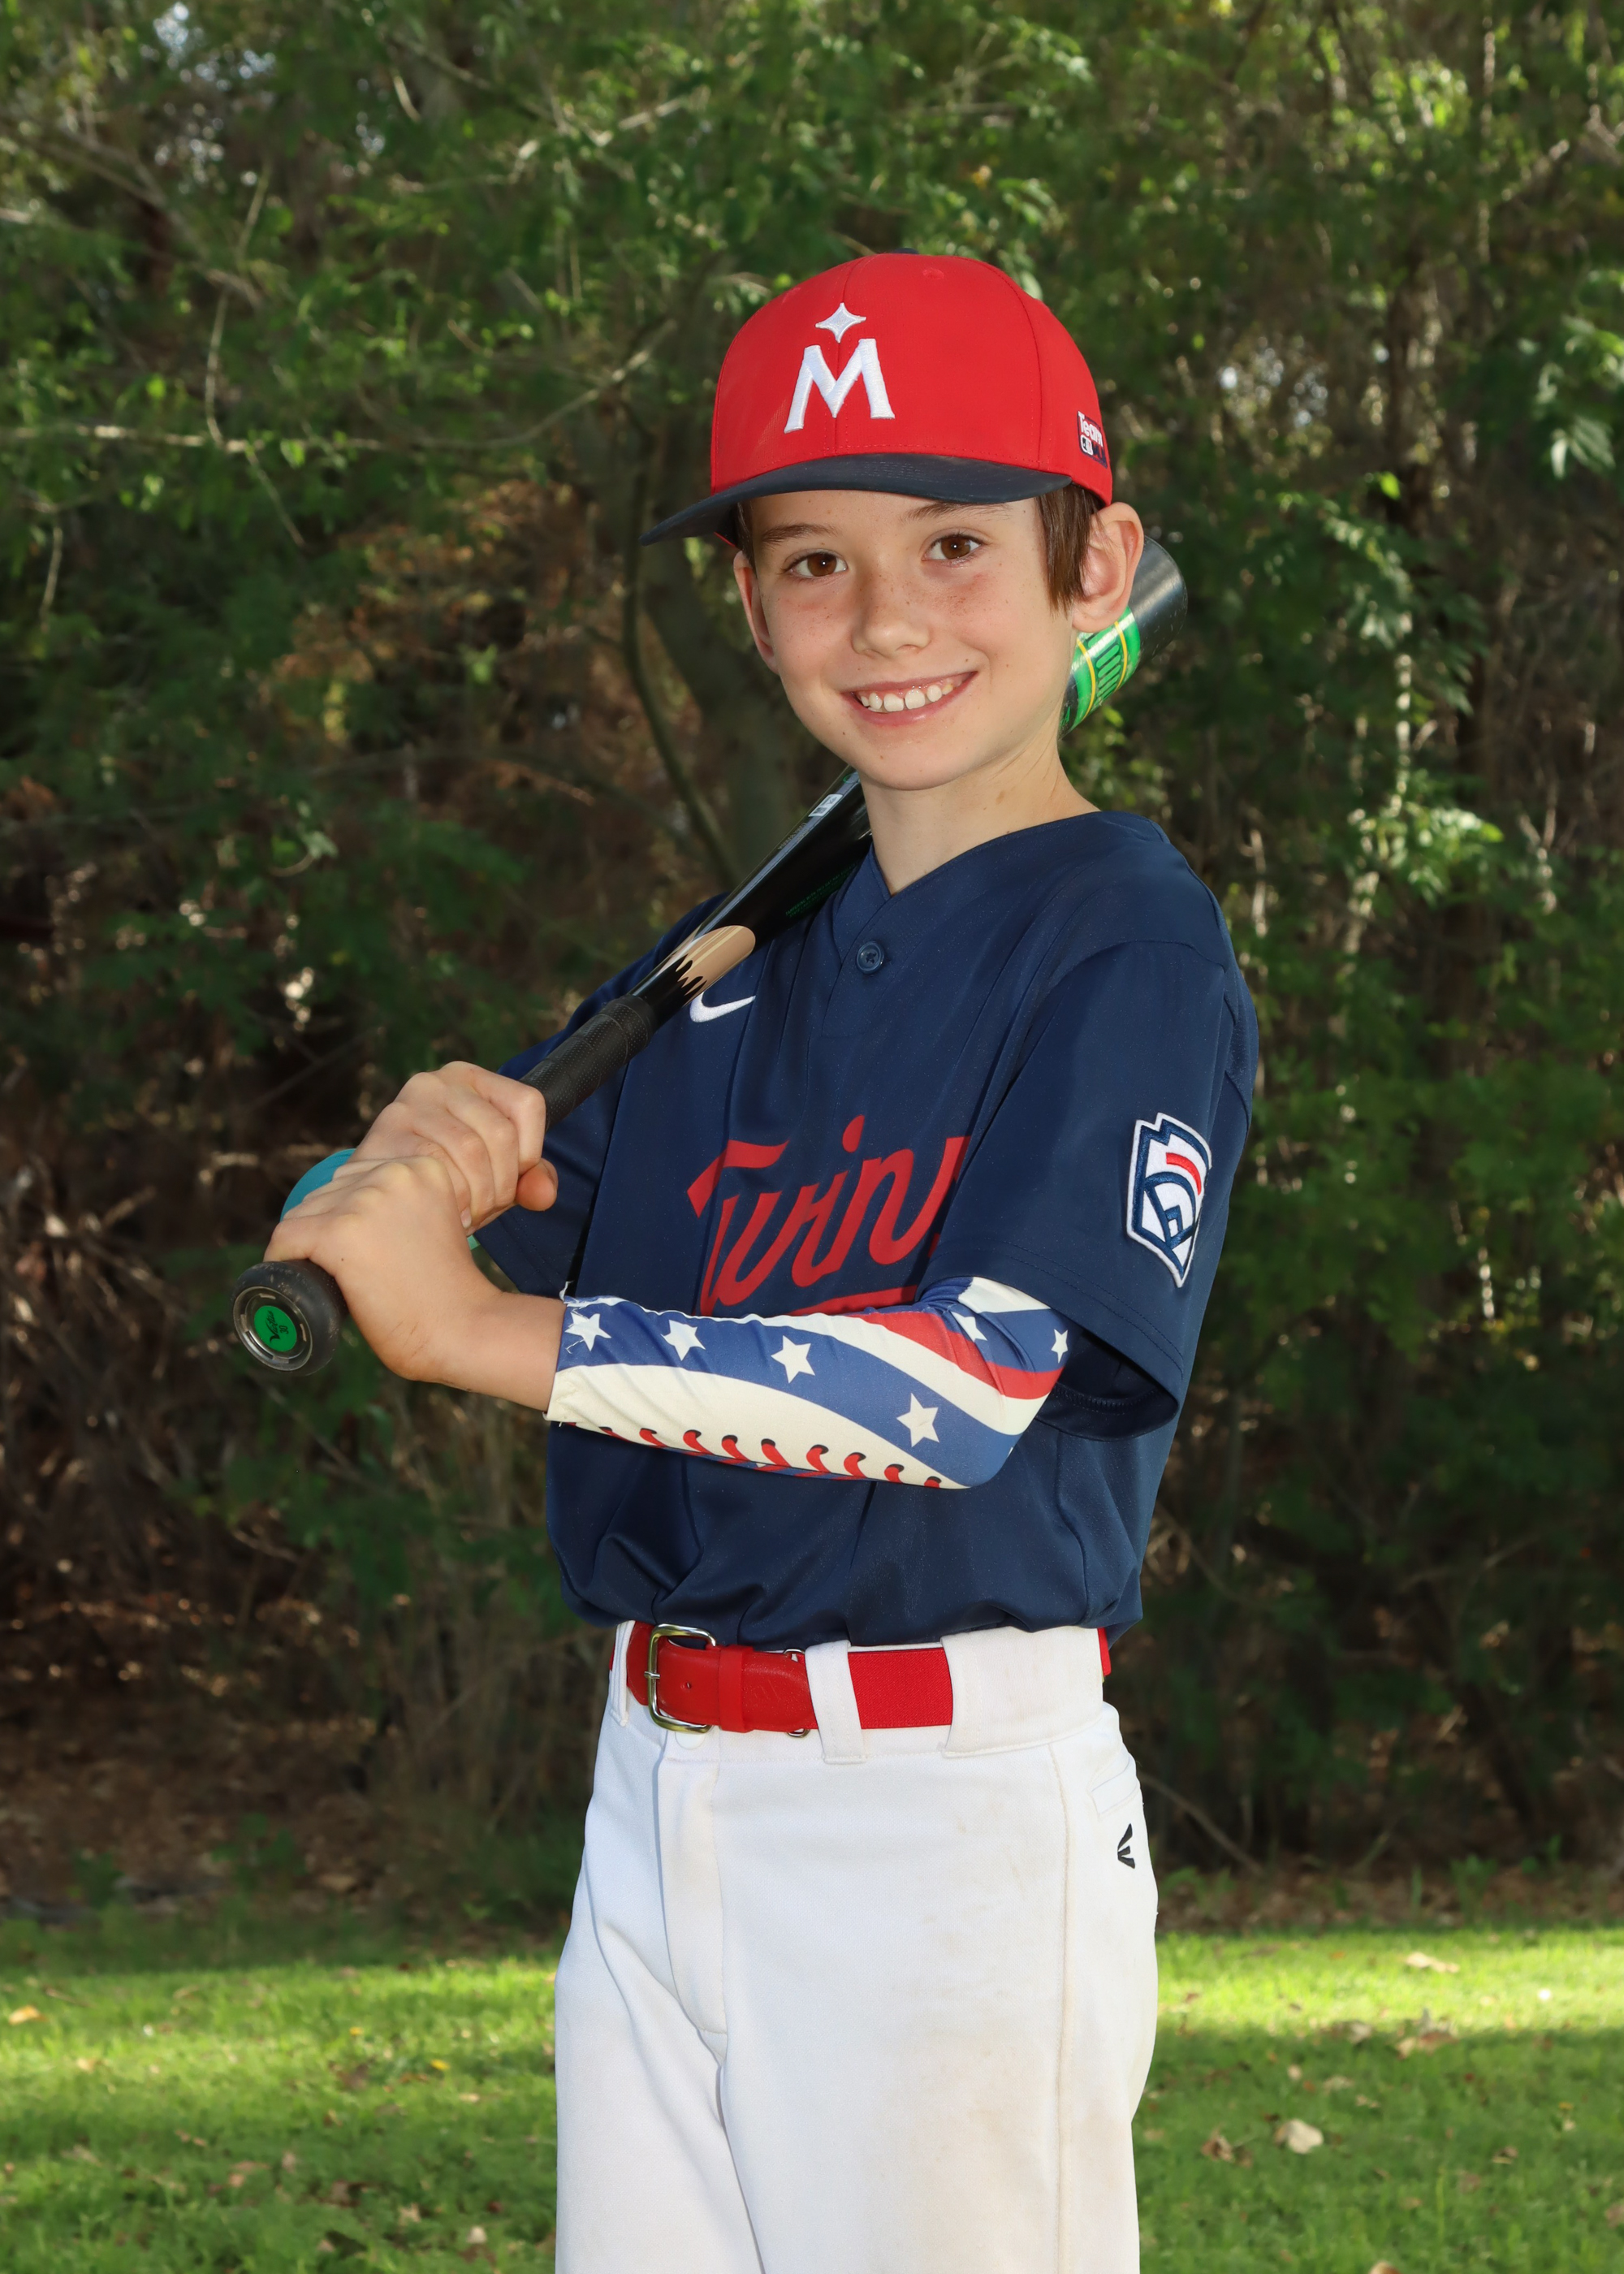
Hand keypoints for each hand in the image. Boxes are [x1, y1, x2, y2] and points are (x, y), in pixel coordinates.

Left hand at [268, 1155, 566, 1400]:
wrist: (464, 1330)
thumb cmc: (450, 1293)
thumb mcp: (437, 1225)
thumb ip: (408, 1207)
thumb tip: (359, 1215)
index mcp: (421, 1167)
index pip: (356, 1179)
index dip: (346, 1214)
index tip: (353, 1250)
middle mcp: (393, 1174)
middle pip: (328, 1193)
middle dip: (325, 1230)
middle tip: (341, 1271)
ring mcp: (365, 1201)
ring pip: (304, 1215)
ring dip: (306, 1246)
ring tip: (325, 1279)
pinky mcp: (340, 1232)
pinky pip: (286, 1237)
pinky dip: (281, 1259)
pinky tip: (289, 1278)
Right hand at [351, 1062, 557, 1228]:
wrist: (378, 1193)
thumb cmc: (446, 1178)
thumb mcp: (497, 1175)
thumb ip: (530, 1180)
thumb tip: (544, 1194)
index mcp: (473, 1079)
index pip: (528, 1103)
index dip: (531, 1152)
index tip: (513, 1182)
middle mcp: (440, 1081)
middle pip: (501, 1133)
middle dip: (502, 1185)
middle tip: (487, 1211)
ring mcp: (410, 1102)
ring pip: (470, 1150)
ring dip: (478, 1196)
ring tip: (469, 1216)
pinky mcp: (387, 1129)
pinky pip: (436, 1164)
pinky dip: (451, 1197)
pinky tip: (449, 1214)